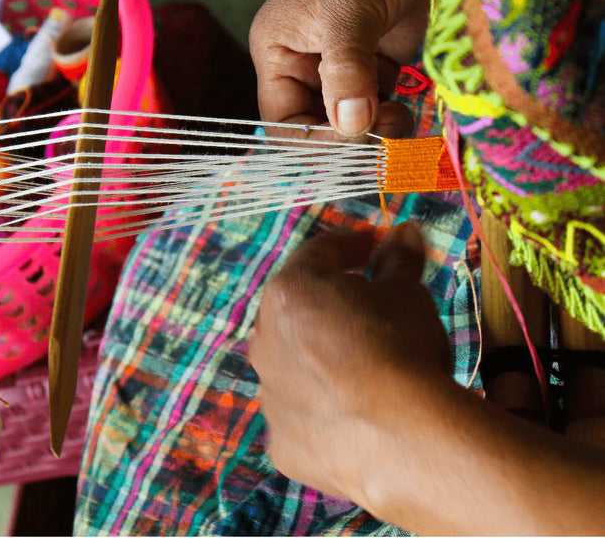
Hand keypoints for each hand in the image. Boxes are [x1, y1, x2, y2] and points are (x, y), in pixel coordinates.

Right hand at [249, 0, 432, 140]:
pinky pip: (379, 105)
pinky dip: (395, 114)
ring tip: (402, 116)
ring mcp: (343, 66)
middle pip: (318, 125)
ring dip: (377, 128)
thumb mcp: (346, 11)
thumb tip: (351, 127)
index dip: (312, 139)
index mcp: (277, 52)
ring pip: (352, 121)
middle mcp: (305, 65)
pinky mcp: (376, 63)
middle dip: (349, 137)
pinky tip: (411, 105)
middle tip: (384, 135)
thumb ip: (346, 72)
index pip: (283, 119)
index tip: (352, 141)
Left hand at [249, 223, 450, 508]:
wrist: (405, 438)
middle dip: (331, 302)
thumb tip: (405, 230)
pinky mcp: (281, 442)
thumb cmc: (401, 348)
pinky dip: (321, 407)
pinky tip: (353, 414)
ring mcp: (269, 394)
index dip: (352, 247)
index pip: (320, 254)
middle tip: (370, 306)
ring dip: (320, 356)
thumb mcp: (407, 293)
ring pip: (293, 363)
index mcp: (288, 292)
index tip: (375, 248)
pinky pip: (300, 414)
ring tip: (363, 365)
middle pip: (298, 309)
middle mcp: (265, 339)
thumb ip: (399, 258)